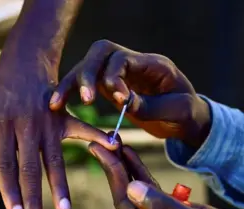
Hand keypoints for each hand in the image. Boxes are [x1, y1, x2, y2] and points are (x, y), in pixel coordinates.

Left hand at [0, 54, 115, 208]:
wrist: (21, 62)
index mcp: (1, 127)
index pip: (5, 166)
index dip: (10, 192)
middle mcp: (25, 126)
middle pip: (29, 168)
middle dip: (33, 198)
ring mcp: (47, 121)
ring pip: (54, 158)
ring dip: (60, 185)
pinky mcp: (63, 115)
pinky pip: (83, 128)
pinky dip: (99, 137)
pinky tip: (114, 147)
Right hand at [50, 40, 210, 148]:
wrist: (186, 119)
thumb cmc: (187, 113)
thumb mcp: (178, 111)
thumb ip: (152, 106)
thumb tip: (124, 103)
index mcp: (153, 64)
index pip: (123, 58)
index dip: (116, 76)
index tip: (121, 100)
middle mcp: (133, 64)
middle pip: (101, 53)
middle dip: (88, 73)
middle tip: (85, 99)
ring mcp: (119, 74)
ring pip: (89, 67)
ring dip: (72, 84)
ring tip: (56, 103)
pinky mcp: (110, 88)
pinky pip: (86, 85)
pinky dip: (71, 94)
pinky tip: (58, 106)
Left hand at [88, 143, 243, 208]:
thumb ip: (163, 207)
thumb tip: (130, 187)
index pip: (126, 207)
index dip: (114, 177)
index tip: (102, 152)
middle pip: (125, 197)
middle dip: (113, 169)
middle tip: (96, 143)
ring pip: (134, 191)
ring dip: (123, 166)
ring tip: (111, 141)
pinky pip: (147, 189)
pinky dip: (139, 170)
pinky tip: (129, 152)